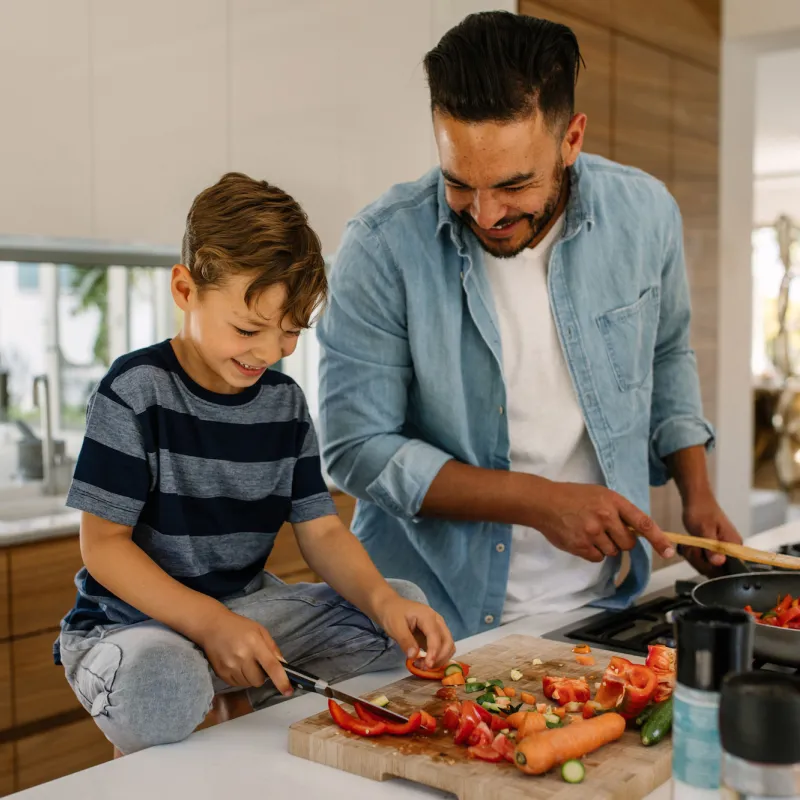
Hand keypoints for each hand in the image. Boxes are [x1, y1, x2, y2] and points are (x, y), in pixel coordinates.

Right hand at [196, 606, 292, 694]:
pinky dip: (240, 678)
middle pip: (259, 680)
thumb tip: (283, 665)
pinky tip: (236, 665)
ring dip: (250, 677)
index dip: (281, 680)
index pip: (271, 666)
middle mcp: (242, 657)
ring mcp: (230, 666)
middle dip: (262, 676)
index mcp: (255, 644)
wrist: (212, 626)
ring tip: (245, 662)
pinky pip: (236, 685)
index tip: (288, 691)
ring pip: (247, 684)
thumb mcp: (260, 630)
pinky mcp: (221, 673)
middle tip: (257, 663)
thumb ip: (272, 648)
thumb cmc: (239, 626)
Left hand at [372, 593, 454, 669]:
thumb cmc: (392, 614)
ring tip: (422, 665)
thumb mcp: (395, 626)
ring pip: (448, 646)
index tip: (427, 666)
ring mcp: (437, 628)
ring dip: (439, 659)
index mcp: (428, 616)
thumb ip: (405, 641)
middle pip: (447, 642)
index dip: (434, 652)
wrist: (390, 606)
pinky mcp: (434, 635)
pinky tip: (424, 662)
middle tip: (423, 667)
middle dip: (439, 657)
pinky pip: (442, 648)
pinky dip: (437, 657)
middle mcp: (437, 621)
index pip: (436, 636)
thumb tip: (414, 656)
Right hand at [530, 482, 675, 562]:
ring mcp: (592, 532)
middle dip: (621, 540)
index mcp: (613, 501)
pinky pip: (597, 558)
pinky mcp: (581, 545)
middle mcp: (605, 516)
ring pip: (612, 552)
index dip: (659, 539)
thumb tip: (636, 532)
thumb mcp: (599, 495)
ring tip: (588, 531)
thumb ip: (618, 511)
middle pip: (628, 543)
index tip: (669, 552)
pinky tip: (581, 538)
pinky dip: (591, 552)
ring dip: (604, 546)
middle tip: (605, 530)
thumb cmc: (572, 496)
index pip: (643, 523)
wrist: (544, 502)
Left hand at [681, 494, 742, 575]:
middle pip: (716, 570)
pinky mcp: (712, 550)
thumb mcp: (704, 529)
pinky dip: (693, 555)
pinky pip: (702, 561)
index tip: (700, 556)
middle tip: (691, 546)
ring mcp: (721, 551)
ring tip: (689, 544)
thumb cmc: (701, 511)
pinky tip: (688, 546)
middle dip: (698, 560)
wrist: (696, 500)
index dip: (712, 568)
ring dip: (693, 557)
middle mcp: (731, 551)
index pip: (729, 570)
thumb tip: (719, 562)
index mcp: (734, 546)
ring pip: (706, 566)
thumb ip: (712, 547)